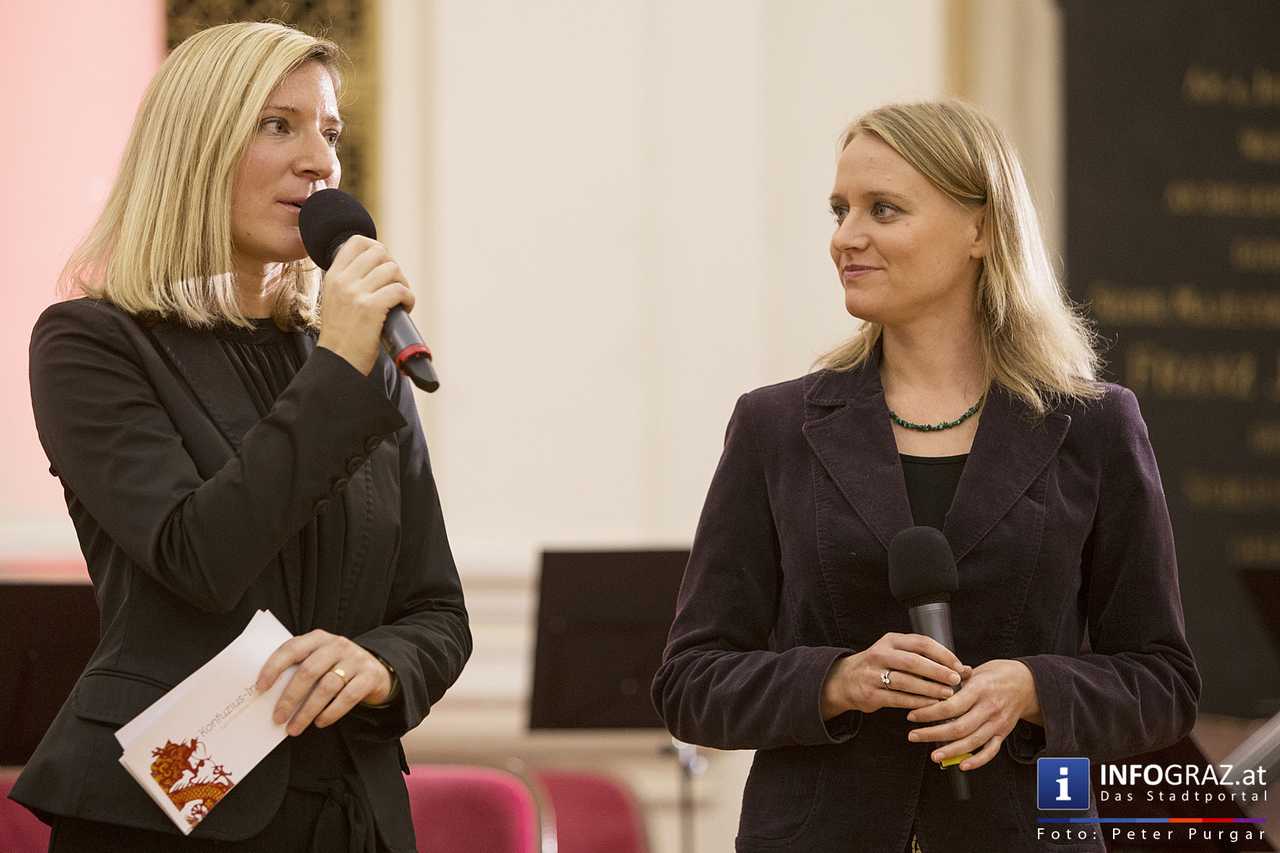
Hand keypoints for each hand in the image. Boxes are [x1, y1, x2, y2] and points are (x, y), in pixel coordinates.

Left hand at [256, 629, 393, 735]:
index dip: (274, 667)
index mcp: (318, 638)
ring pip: (327, 687)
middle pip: (309, 671)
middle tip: (278, 718)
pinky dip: (331, 712)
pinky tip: (320, 722)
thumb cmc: (336, 667)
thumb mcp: (319, 659)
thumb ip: (299, 668)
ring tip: (295, 728)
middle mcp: (337, 645)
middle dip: (290, 697)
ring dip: (308, 711)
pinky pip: (347, 696)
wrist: (376, 669)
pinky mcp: (369, 676)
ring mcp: (355, 659)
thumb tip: (268, 694)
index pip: (292, 648)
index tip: (260, 688)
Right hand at [315, 235, 415, 375]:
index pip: (357, 241)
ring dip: (403, 284)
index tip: (384, 265)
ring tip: (400, 300)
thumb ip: (350, 282)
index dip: (377, 248)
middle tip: (395, 286)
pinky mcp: (371, 308)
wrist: (337, 362)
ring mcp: (356, 293)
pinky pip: (400, 290)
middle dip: (393, 267)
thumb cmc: (342, 335)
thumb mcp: (335, 300)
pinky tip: (405, 308)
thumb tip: (378, 267)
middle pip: (380, 252)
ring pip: (393, 269)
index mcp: (334, 276)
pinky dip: (409, 298)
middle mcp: (343, 281)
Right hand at [820, 633, 968, 718]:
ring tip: (947, 694)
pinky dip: (917, 702)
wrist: (846, 680)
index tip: (959, 666)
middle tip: (956, 680)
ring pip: (906, 681)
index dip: (942, 654)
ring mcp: (873, 674)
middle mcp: (880, 654)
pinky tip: (931, 705)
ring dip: (929, 689)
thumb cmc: (882, 666)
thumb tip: (965, 669)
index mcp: (890, 641)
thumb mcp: (898, 654)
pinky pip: (898, 699)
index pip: (921, 643)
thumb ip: (927, 660)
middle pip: (913, 661)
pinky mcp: (871, 694)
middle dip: (937, 671)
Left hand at [906, 658, 1038, 771]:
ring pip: (972, 742)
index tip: (912, 716)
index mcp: (979, 689)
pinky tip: (962, 765)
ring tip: (933, 755)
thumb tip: (931, 680)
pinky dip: (977, 761)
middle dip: (932, 734)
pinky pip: (990, 751)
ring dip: (950, 752)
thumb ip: (955, 678)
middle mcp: (989, 708)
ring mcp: (997, 723)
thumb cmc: (998, 674)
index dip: (929, 713)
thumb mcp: (977, 670)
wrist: (1028, 682)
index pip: (950, 706)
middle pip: (958, 728)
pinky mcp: (1003, 733)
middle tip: (913, 736)